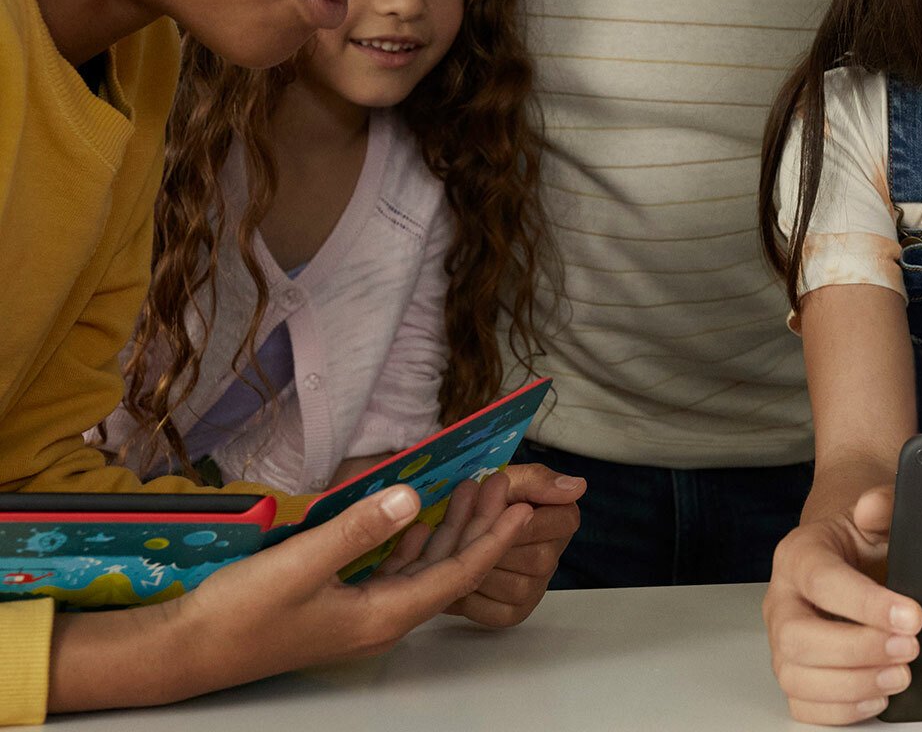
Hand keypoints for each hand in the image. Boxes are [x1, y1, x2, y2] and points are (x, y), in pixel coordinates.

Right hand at [165, 485, 528, 701]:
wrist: (187, 651)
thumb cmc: (240, 612)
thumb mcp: (302, 563)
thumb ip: (360, 530)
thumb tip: (414, 498)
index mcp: (383, 616)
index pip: (457, 574)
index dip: (493, 539)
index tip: (523, 506)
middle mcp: (382, 621)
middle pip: (447, 570)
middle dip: (478, 525)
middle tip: (500, 481)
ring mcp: (362, 617)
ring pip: (422, 570)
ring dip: (447, 530)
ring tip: (469, 488)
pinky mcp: (341, 608)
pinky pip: (393, 573)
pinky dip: (412, 541)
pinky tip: (417, 515)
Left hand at [376, 463, 584, 626]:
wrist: (452, 523)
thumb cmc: (481, 498)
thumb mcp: (507, 479)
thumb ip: (538, 480)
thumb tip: (578, 485)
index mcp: (560, 519)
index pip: (562, 523)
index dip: (529, 520)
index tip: (505, 509)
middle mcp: (552, 557)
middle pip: (539, 559)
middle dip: (498, 544)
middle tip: (467, 528)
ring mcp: (534, 588)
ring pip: (516, 587)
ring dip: (483, 570)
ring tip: (456, 552)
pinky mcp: (511, 612)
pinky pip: (496, 613)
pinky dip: (471, 597)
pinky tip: (454, 579)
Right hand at [764, 486, 921, 724]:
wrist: (849, 552)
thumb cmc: (861, 538)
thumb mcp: (877, 512)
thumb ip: (881, 503)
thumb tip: (874, 508)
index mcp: (798, 555)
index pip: (823, 582)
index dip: (866, 604)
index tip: (912, 617)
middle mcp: (782, 600)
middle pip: (798, 638)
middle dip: (859, 650)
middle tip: (909, 648)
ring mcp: (782, 641)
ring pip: (797, 678)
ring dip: (854, 686)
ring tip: (900, 675)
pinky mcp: (794, 672)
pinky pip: (802, 705)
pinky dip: (840, 710)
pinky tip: (877, 696)